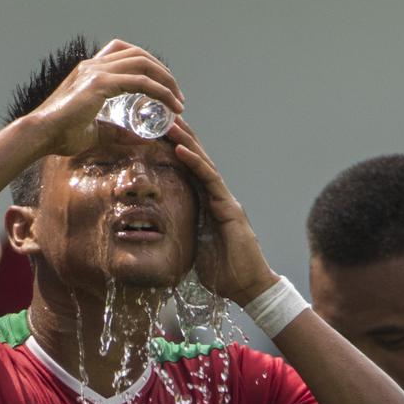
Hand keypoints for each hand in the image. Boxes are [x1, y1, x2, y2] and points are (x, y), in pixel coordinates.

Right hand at [29, 39, 185, 157]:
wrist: (39, 135)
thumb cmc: (59, 135)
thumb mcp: (94, 133)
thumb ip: (116, 132)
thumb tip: (142, 139)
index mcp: (89, 71)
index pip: (125, 55)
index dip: (148, 67)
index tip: (162, 89)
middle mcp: (93, 66)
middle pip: (138, 54)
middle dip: (162, 72)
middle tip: (176, 95)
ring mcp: (96, 72)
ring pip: (143, 63)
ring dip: (166, 80)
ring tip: (178, 101)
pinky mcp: (100, 84)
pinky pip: (140, 82)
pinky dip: (160, 91)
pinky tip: (170, 105)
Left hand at [168, 117, 276, 305]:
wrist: (247, 287)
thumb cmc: (222, 271)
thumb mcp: (193, 247)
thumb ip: (181, 233)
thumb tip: (158, 233)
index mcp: (207, 205)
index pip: (188, 172)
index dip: (174, 152)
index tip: (156, 134)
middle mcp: (217, 197)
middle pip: (196, 161)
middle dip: (180, 138)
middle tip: (160, 116)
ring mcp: (224, 200)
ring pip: (203, 164)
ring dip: (186, 142)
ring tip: (169, 123)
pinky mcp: (229, 209)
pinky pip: (210, 181)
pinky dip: (196, 164)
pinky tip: (183, 150)